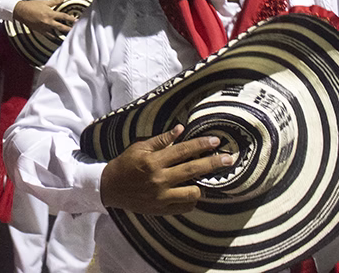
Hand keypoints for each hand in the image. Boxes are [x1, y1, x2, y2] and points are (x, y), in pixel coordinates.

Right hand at [13, 0, 74, 35]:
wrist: (21, 12)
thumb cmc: (32, 5)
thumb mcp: (45, 2)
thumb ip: (56, 1)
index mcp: (50, 14)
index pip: (63, 16)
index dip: (71, 19)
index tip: (77, 20)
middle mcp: (48, 22)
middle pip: (62, 27)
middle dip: (69, 29)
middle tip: (76, 30)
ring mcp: (44, 28)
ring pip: (56, 33)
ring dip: (63, 34)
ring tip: (70, 36)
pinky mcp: (40, 31)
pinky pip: (50, 36)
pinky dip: (55, 37)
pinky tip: (59, 38)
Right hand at [100, 125, 232, 214]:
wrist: (110, 188)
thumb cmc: (125, 164)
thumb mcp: (140, 147)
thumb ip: (161, 140)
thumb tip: (180, 129)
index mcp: (154, 161)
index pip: (183, 151)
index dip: (201, 145)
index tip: (216, 141)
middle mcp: (159, 179)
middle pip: (192, 170)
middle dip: (213, 163)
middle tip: (229, 159)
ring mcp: (161, 196)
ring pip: (192, 192)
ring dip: (203, 185)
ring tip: (209, 179)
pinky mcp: (161, 209)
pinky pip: (184, 207)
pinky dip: (192, 200)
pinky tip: (194, 192)